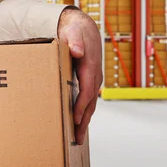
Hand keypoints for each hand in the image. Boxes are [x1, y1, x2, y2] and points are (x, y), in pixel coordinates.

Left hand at [57, 7, 102, 144]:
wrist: (83, 28)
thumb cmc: (75, 31)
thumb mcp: (73, 33)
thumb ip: (75, 42)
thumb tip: (78, 52)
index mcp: (89, 67)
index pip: (86, 91)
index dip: (81, 106)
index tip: (75, 120)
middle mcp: (93, 76)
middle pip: (90, 103)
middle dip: (83, 121)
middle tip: (76, 138)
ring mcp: (92, 79)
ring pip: (89, 103)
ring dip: (84, 120)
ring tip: (77, 136)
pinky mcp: (88, 80)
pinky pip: (87, 99)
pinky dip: (83, 111)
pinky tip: (77, 121)